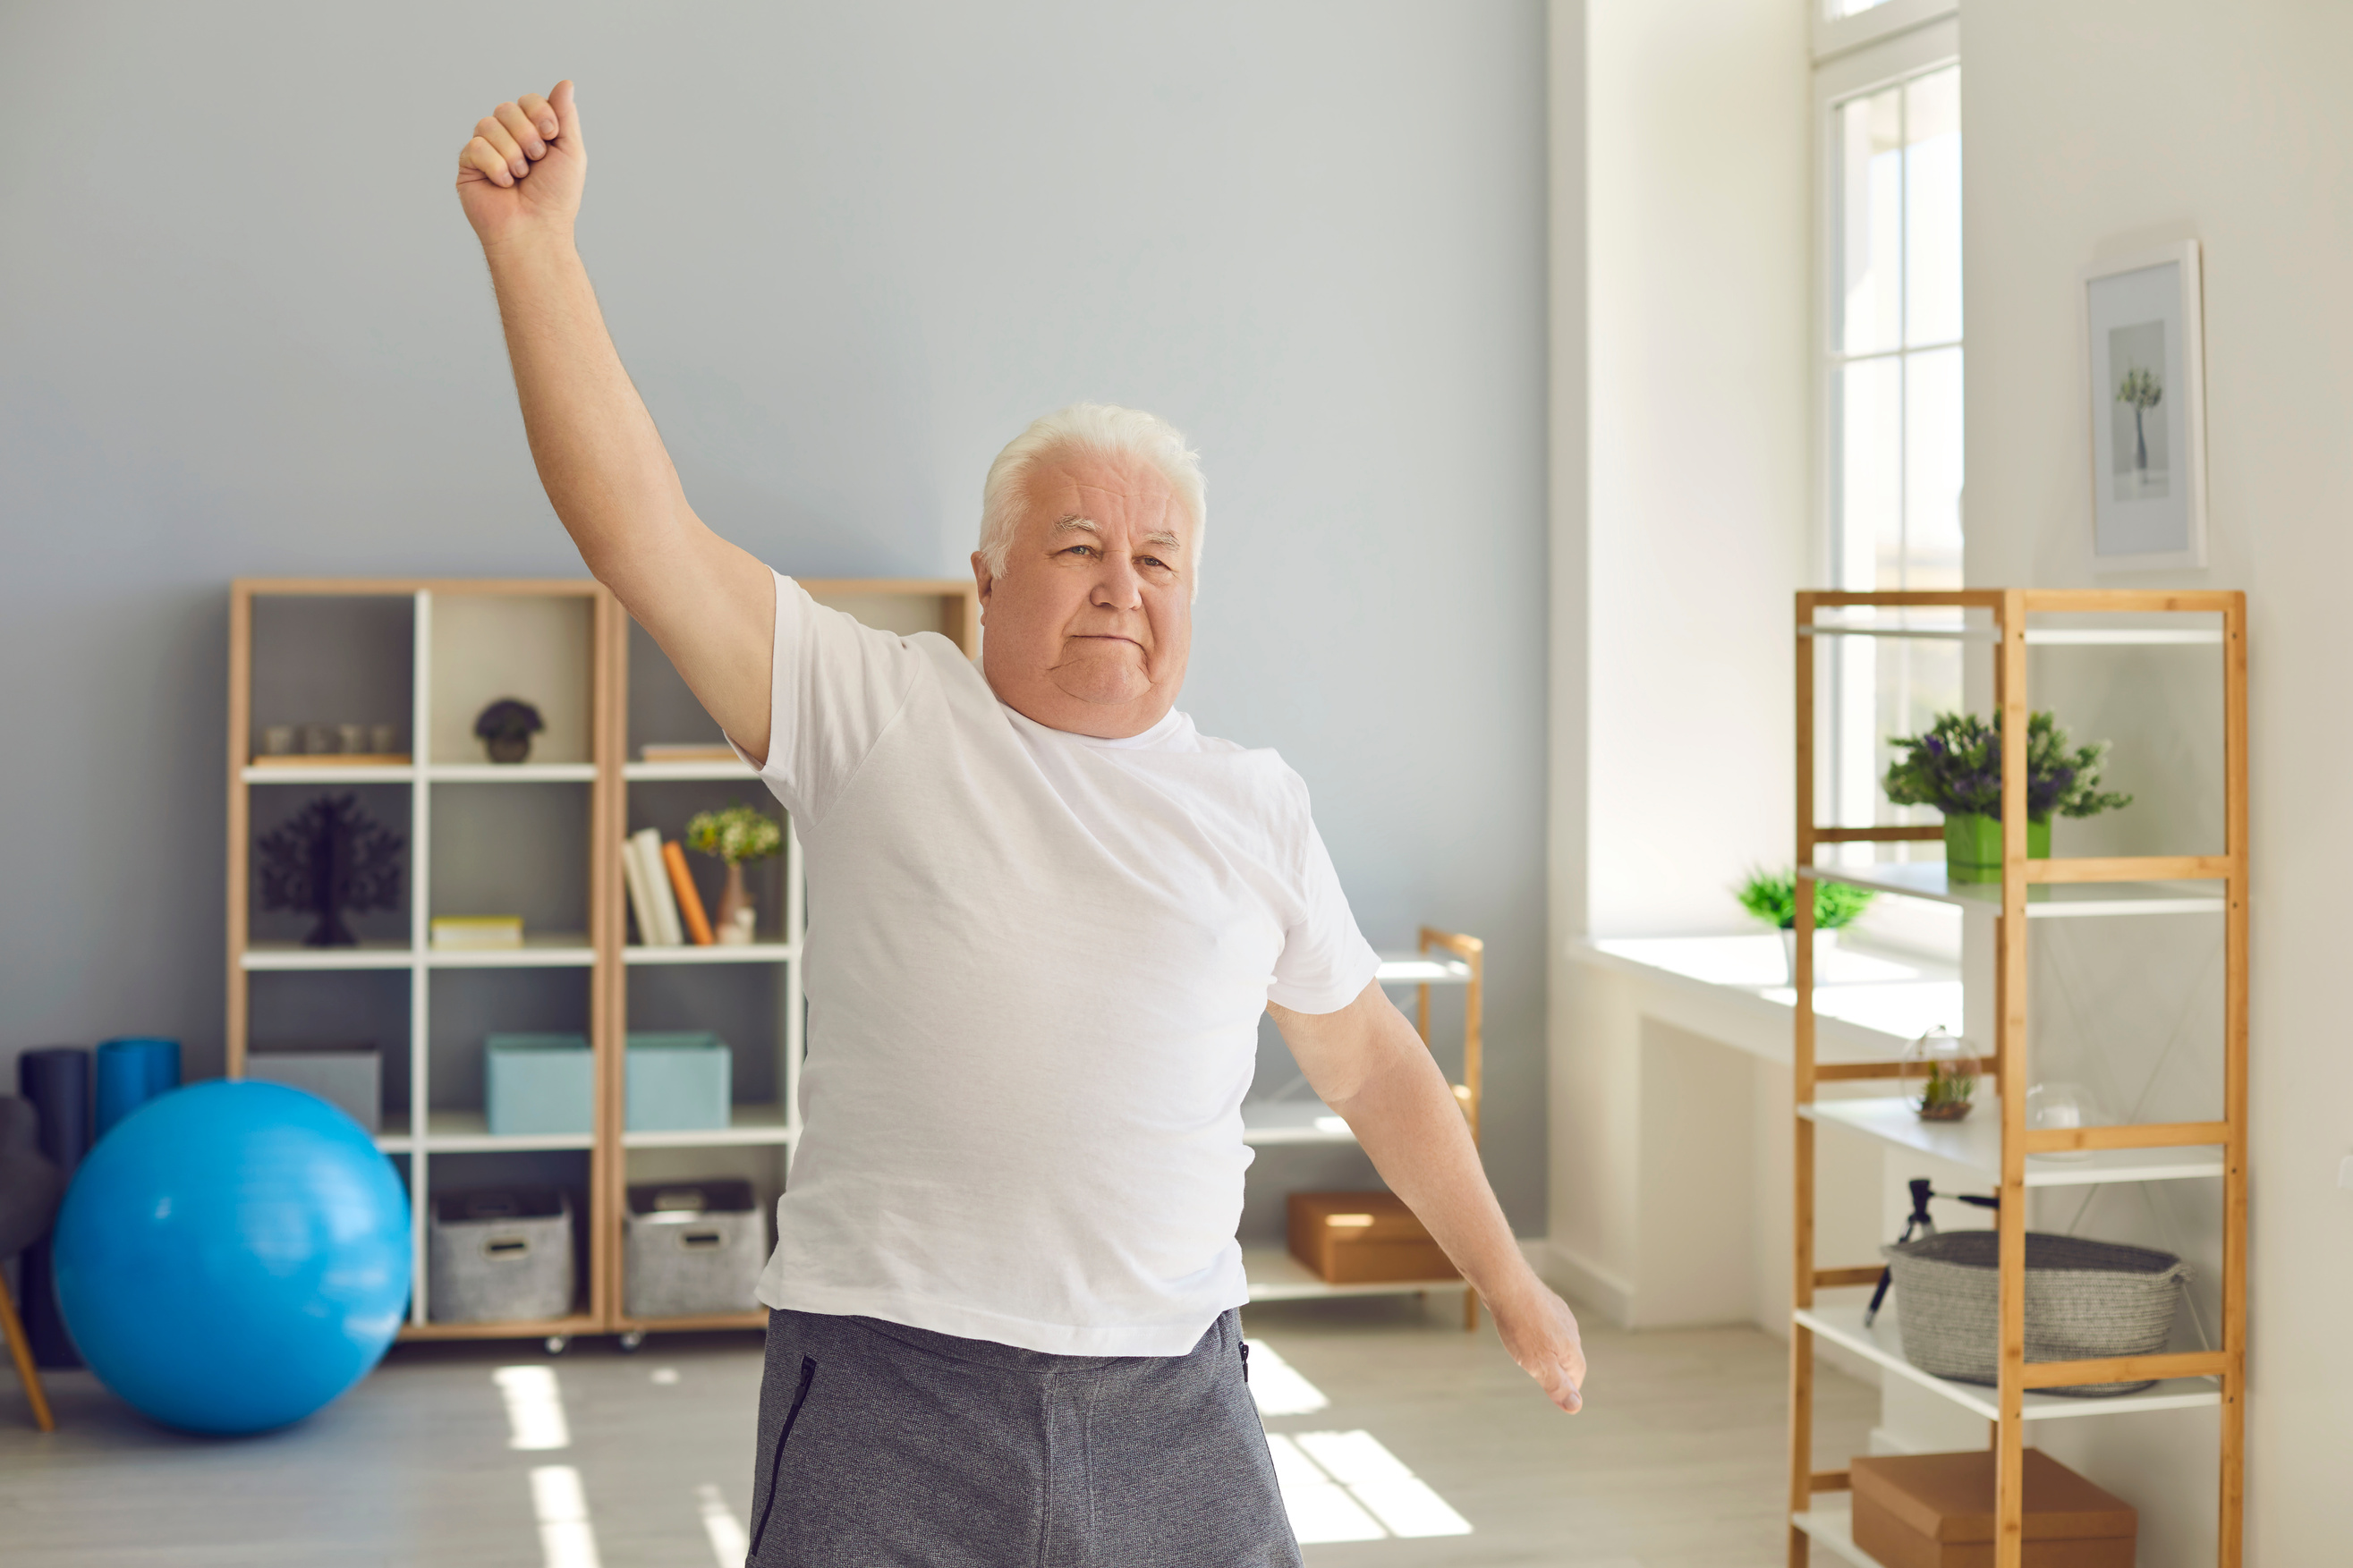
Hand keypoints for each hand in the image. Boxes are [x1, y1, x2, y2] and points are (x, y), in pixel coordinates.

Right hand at [456, 80, 583, 248]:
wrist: (535, 229)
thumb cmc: (555, 198)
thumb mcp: (570, 152)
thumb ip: (565, 116)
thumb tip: (566, 83)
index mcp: (532, 133)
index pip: (528, 101)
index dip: (539, 112)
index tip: (551, 135)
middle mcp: (508, 138)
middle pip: (507, 108)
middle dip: (526, 134)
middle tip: (536, 160)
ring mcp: (486, 150)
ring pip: (488, 124)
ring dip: (511, 153)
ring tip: (520, 177)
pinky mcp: (468, 165)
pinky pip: (475, 146)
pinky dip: (494, 166)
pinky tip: (503, 184)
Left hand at [1491, 1284, 1586, 1412]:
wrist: (1508, 1285)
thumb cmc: (1522, 1327)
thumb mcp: (1538, 1364)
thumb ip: (1558, 1385)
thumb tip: (1576, 1407)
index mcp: (1572, 1348)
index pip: (1576, 1376)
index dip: (1563, 1387)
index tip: (1547, 1388)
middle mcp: (1571, 1330)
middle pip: (1568, 1358)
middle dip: (1552, 1367)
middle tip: (1531, 1367)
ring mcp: (1560, 1314)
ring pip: (1556, 1339)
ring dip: (1544, 1348)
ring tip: (1523, 1347)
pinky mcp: (1546, 1302)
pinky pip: (1546, 1323)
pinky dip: (1536, 1331)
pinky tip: (1520, 1327)